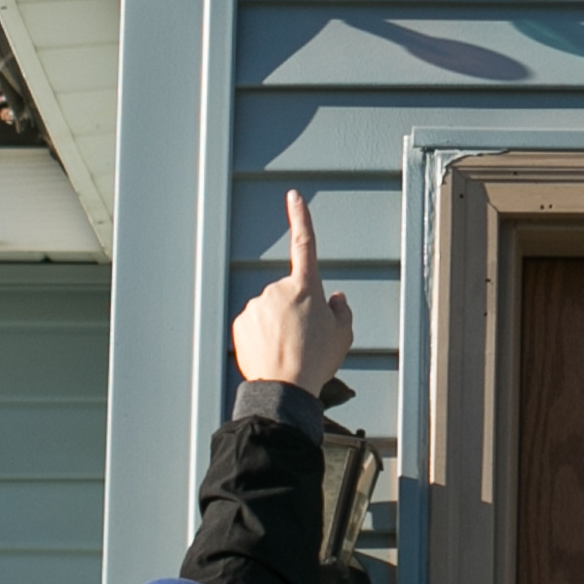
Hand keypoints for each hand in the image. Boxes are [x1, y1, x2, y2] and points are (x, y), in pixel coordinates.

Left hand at [231, 188, 351, 398]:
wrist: (284, 388)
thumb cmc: (316, 361)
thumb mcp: (343, 335)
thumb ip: (342, 311)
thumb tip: (335, 299)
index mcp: (306, 287)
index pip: (305, 244)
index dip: (300, 217)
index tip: (294, 195)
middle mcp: (277, 289)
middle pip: (289, 293)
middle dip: (295, 309)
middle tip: (305, 339)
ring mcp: (257, 305)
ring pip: (271, 309)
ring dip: (278, 324)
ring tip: (288, 350)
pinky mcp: (240, 322)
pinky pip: (255, 324)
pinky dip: (262, 335)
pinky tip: (272, 353)